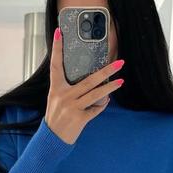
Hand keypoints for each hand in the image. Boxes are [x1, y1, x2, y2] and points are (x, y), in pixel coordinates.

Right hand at [46, 26, 124, 144]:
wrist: (52, 140)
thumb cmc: (56, 117)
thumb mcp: (57, 100)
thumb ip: (70, 90)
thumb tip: (93, 83)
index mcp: (56, 88)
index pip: (56, 64)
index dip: (57, 48)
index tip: (59, 32)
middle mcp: (63, 96)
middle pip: (89, 80)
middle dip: (106, 71)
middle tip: (119, 63)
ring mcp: (72, 107)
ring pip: (96, 94)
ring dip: (110, 88)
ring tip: (121, 81)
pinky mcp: (79, 118)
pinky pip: (96, 109)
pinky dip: (101, 105)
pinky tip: (103, 102)